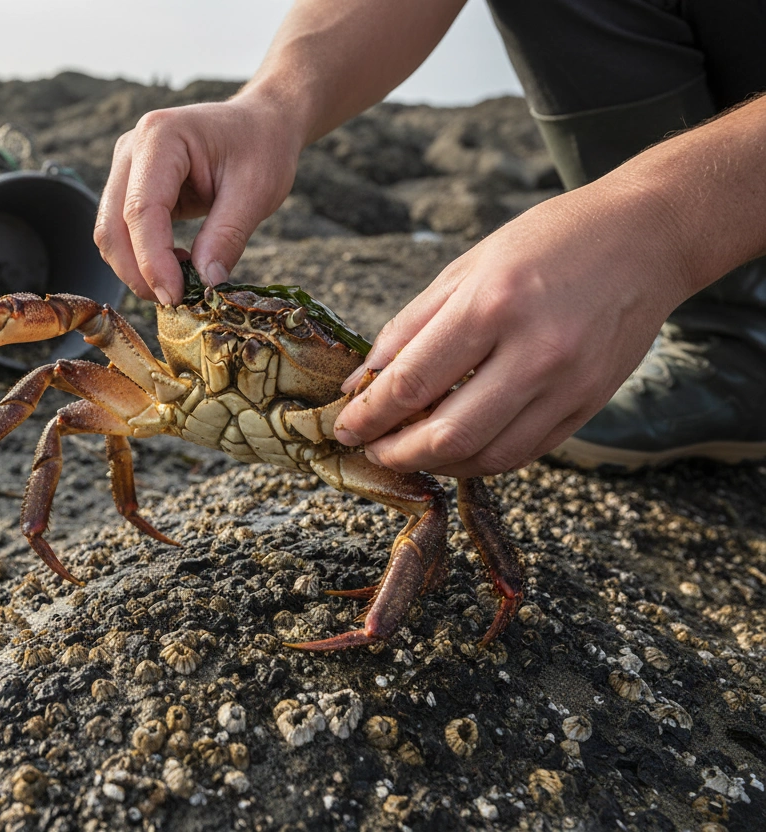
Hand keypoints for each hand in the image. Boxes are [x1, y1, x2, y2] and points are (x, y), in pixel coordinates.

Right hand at [94, 92, 303, 304]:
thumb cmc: (261, 146)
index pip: (141, 210)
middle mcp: (131, 148)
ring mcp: (126, 167)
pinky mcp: (130, 187)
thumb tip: (205, 283)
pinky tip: (177, 265)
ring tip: (180, 282)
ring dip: (136, 269)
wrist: (260, 123)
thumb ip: (227, 236)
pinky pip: (123, 232)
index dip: (152, 260)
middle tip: (174, 300)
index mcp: (160, 137)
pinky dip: (142, 258)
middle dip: (137, 272)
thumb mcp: (256, 191)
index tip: (174, 296)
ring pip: (110, 233)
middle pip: (112, 225)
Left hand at [332, 179, 694, 476]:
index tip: (344, 426)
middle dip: (395, 452)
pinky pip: (525, 452)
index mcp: (491, 305)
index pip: (412, 382)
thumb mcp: (466, 267)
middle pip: (447, 434)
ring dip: (436, 464)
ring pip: (486, 456)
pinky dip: (481, 460)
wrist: (646, 237)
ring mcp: (567, 383)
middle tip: (371, 448)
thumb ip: (410, 327)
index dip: (368, 415)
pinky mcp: (589, 404)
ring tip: (409, 451)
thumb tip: (363, 380)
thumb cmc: (547, 242)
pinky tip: (456, 447)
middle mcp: (533, 351)